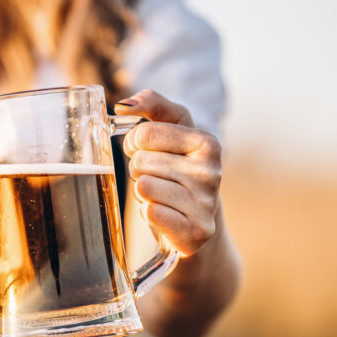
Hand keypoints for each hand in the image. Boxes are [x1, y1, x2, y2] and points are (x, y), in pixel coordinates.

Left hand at [115, 89, 222, 256]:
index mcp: (207, 143)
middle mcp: (212, 172)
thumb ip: (152, 104)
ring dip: (143, 193)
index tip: (145, 152)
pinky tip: (164, 214)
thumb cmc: (178, 170)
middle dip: (139, 171)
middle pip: (141, 162)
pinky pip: (150, 212)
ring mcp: (205, 204)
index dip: (134, 145)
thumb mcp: (172, 130)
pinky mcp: (195, 232)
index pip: (144, 134)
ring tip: (161, 196)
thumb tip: (124, 105)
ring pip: (144, 187)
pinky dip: (148, 213)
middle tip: (157, 179)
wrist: (196, 222)